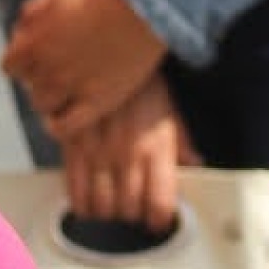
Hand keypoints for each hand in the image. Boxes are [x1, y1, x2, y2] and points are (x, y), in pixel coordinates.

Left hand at [3, 0, 166, 137]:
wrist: (140, 7)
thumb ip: (35, 14)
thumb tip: (22, 31)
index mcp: (36, 40)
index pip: (10, 65)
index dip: (23, 62)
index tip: (37, 57)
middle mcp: (49, 66)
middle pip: (29, 85)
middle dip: (40, 78)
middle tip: (59, 69)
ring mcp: (72, 87)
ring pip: (42, 106)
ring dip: (50, 99)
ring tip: (66, 90)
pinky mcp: (95, 102)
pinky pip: (63, 128)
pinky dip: (59, 125)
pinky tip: (66, 115)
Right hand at [59, 77, 194, 231]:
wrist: (104, 48)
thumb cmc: (138, 80)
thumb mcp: (169, 109)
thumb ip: (182, 144)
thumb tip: (195, 167)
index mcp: (156, 146)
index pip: (160, 204)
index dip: (159, 220)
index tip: (157, 219)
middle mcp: (128, 152)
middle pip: (129, 210)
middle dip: (132, 215)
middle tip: (133, 206)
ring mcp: (99, 151)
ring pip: (103, 208)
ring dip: (108, 212)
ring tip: (112, 202)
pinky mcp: (73, 147)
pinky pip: (76, 192)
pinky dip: (82, 205)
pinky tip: (89, 200)